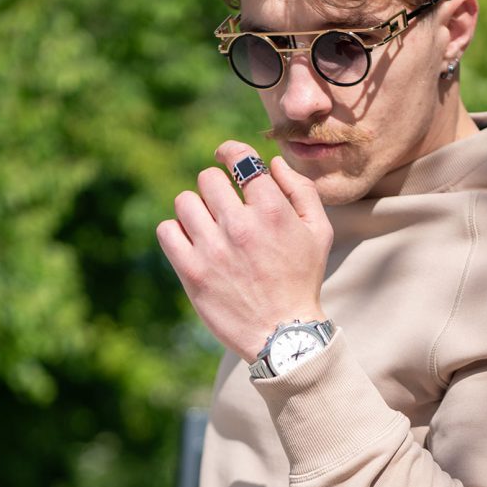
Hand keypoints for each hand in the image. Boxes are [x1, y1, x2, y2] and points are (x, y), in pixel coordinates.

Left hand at [155, 140, 333, 361]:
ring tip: (208, 227)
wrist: (283, 334)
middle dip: (216, 187)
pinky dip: (176, 232)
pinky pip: (167, 230)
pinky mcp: (192, 271)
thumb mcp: (318, 232)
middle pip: (208, 178)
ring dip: (196, 209)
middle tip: (223, 205)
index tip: (226, 157)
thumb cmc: (302, 280)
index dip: (230, 152)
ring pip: (185, 201)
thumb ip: (301, 191)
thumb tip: (272, 163)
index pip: (239, 158)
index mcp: (271, 210)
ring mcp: (212, 249)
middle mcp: (240, 225)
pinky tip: (192, 243)